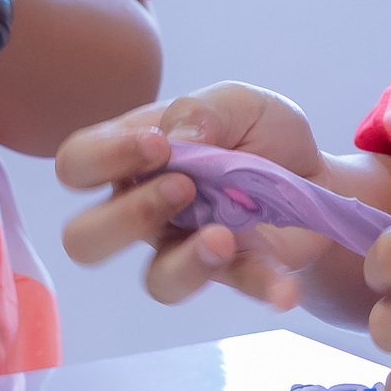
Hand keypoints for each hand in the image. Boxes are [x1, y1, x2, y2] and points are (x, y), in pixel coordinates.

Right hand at [54, 83, 379, 323]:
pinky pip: (237, 288)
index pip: (76, 164)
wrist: (313, 173)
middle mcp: (144, 210)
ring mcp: (186, 247)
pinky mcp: (234, 271)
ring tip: (225, 235)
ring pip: (156, 280)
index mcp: (131, 158)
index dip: (101, 159)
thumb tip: (178, 137)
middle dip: (126, 218)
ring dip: (188, 260)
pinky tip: (283, 286)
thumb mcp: (235, 102)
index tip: (157, 145)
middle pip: (85, 239)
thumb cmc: (257, 132)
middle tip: (184, 188)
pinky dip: (261, 285)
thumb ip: (201, 110)